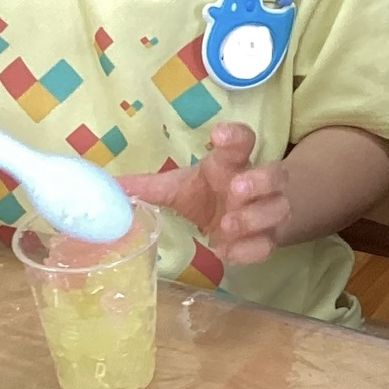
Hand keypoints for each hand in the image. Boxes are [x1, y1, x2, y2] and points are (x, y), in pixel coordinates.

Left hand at [118, 122, 287, 264]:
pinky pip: (268, 245)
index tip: (219, 135)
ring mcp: (267, 212)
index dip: (236, 135)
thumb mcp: (178, 187)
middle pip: (276, 173)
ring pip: (279, 209)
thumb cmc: (207, 194)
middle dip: (259, 181)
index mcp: (233, 163)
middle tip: (235, 189)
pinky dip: (249, 250)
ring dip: (255, 216)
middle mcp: (257, 184)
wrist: (239, 219)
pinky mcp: (267, 239)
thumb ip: (148, 187)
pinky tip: (226, 252)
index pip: (244, 141)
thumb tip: (109, 186)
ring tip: (227, 225)